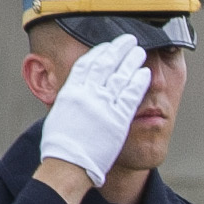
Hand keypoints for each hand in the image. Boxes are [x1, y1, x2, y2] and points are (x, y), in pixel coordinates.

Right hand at [38, 36, 150, 185]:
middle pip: (105, 64)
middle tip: (128, 39)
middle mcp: (86, 94)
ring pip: (120, 76)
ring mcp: (102, 105)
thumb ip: (69, 102)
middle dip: (118, 49)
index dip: (98, 52)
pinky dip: (138, 82)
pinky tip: (144, 72)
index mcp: (70, 92)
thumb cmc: (60, 146)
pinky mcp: (118, 118)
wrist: (68, 164)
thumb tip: (71, 96)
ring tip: (139, 51)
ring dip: (131, 60)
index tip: (108, 45)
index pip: (85, 64)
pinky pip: (130, 95)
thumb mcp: (59, 115)